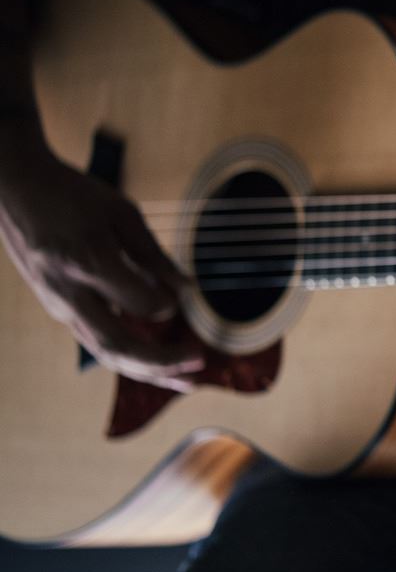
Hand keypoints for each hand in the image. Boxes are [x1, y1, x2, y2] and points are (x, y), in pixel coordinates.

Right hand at [0, 145, 202, 389]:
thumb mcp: (121, 213)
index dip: (167, 304)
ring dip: (149, 371)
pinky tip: (159, 365)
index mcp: (88, 263)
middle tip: (201, 364)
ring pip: (106, 352)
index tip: (185, 296)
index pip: (139, 303)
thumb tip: (188, 291)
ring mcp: (59, 306)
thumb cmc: (73, 195)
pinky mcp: (59, 310)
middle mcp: (69, 293)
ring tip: (188, 381)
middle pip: (118, 346)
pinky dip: (131, 357)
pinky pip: (97, 342)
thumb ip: (154, 255)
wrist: (16, 190)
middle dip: (162, 363)